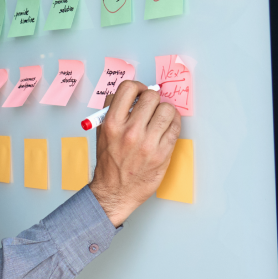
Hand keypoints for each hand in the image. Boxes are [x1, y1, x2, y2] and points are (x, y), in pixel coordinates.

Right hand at [89, 80, 180, 226]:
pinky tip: (166, 127)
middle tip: (151, 106)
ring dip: (165, 110)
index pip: (128, 88)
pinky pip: (175, 127)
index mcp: (111, 124)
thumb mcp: (101, 133)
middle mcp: (130, 132)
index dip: (137, 87)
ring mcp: (148, 143)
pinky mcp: (163, 154)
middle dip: (153, 98)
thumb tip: (133, 94)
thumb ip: (113, 111)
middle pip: (151, 96)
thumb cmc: (109, 163)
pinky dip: (173, 123)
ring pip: (167, 109)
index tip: (139, 94)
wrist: (115, 191)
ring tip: (160, 117)